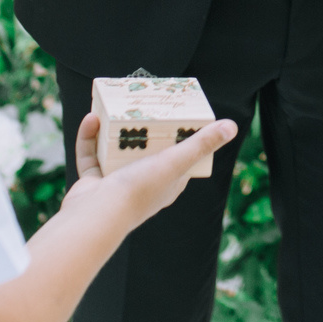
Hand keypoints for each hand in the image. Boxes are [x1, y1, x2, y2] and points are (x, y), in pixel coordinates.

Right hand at [65, 111, 240, 229]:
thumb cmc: (139, 191)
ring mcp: (115, 185)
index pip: (179, 158)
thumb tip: (232, 126)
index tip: (175, 112)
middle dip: (142, 128)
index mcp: (166, 185)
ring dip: (113, 129)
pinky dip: (90, 137)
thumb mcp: (175, 162)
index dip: (180, 137)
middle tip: (141, 103)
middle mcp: (142, 186)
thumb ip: (201, 144)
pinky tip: (92, 118)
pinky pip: (90, 154)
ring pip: (114, 150)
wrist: (94, 218)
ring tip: (114, 107)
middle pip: (144, 151)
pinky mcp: (91, 183)